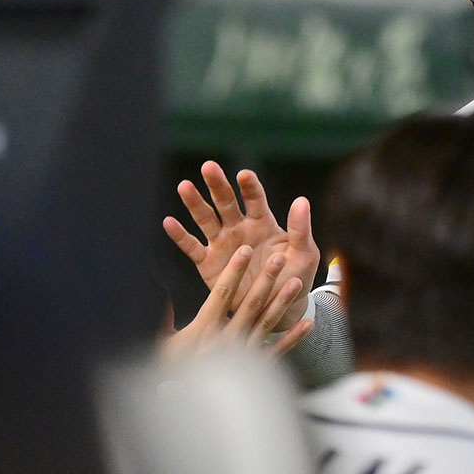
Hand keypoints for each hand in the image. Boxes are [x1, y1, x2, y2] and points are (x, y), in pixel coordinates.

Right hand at [160, 246, 313, 359]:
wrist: (185, 412)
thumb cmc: (170, 374)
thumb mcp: (161, 344)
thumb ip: (164, 319)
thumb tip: (163, 294)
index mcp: (203, 330)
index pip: (222, 294)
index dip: (234, 271)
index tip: (245, 251)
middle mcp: (226, 340)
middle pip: (250, 304)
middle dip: (265, 279)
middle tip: (279, 259)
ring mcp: (243, 354)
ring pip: (266, 323)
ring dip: (282, 302)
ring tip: (296, 283)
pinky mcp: (254, 370)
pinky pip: (277, 351)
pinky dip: (293, 338)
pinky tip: (308, 324)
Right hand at [163, 161, 319, 328]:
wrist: (278, 307)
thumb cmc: (294, 277)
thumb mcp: (304, 254)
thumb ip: (300, 229)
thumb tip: (301, 200)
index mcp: (263, 223)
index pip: (255, 200)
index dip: (249, 187)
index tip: (244, 175)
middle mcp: (239, 228)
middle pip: (226, 202)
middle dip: (218, 185)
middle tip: (209, 167)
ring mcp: (222, 244)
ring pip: (206, 219)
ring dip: (195, 203)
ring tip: (184, 186)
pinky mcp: (208, 263)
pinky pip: (192, 247)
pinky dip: (180, 236)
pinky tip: (169, 222)